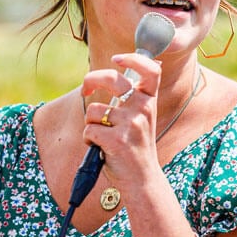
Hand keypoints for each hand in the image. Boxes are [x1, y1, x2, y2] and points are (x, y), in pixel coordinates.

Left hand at [82, 52, 162, 170]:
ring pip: (94, 110)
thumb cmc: (136, 147)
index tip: (116, 58)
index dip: (133, 58)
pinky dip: (88, 139)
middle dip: (91, 79)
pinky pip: (88, 130)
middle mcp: (143, 109)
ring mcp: (130, 124)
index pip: (150, 70)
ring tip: (102, 136)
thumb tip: (111, 73)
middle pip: (113, 78)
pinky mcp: (116, 140)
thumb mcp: (141, 119)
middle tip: (86, 89)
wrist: (142, 179)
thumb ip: (132, 98)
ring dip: (90, 123)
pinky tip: (100, 147)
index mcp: (150, 101)